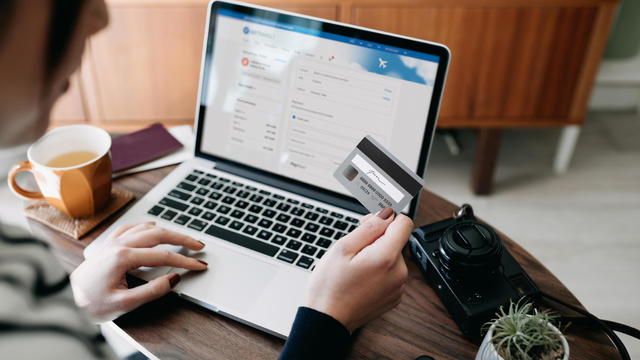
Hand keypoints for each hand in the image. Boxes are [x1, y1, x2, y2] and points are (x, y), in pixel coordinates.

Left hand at [70, 222, 206, 321]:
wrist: (64, 301)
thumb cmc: (89, 304)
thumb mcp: (123, 304)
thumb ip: (152, 291)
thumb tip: (173, 279)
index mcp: (123, 257)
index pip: (164, 255)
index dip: (185, 260)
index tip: (200, 265)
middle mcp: (118, 244)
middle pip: (159, 234)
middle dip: (182, 238)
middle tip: (199, 245)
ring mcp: (112, 242)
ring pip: (146, 228)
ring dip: (167, 231)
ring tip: (182, 238)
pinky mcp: (107, 245)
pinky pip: (131, 228)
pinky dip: (147, 228)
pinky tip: (152, 230)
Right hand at [304, 207, 412, 331]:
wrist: (327, 320)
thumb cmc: (330, 286)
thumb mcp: (343, 248)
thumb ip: (369, 227)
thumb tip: (387, 213)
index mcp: (387, 257)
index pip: (404, 223)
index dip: (387, 217)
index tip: (371, 221)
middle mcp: (399, 273)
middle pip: (397, 240)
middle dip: (377, 237)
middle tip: (353, 246)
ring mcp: (398, 287)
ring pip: (393, 257)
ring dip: (377, 254)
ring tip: (354, 265)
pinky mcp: (394, 297)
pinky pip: (391, 274)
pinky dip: (378, 271)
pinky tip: (360, 277)